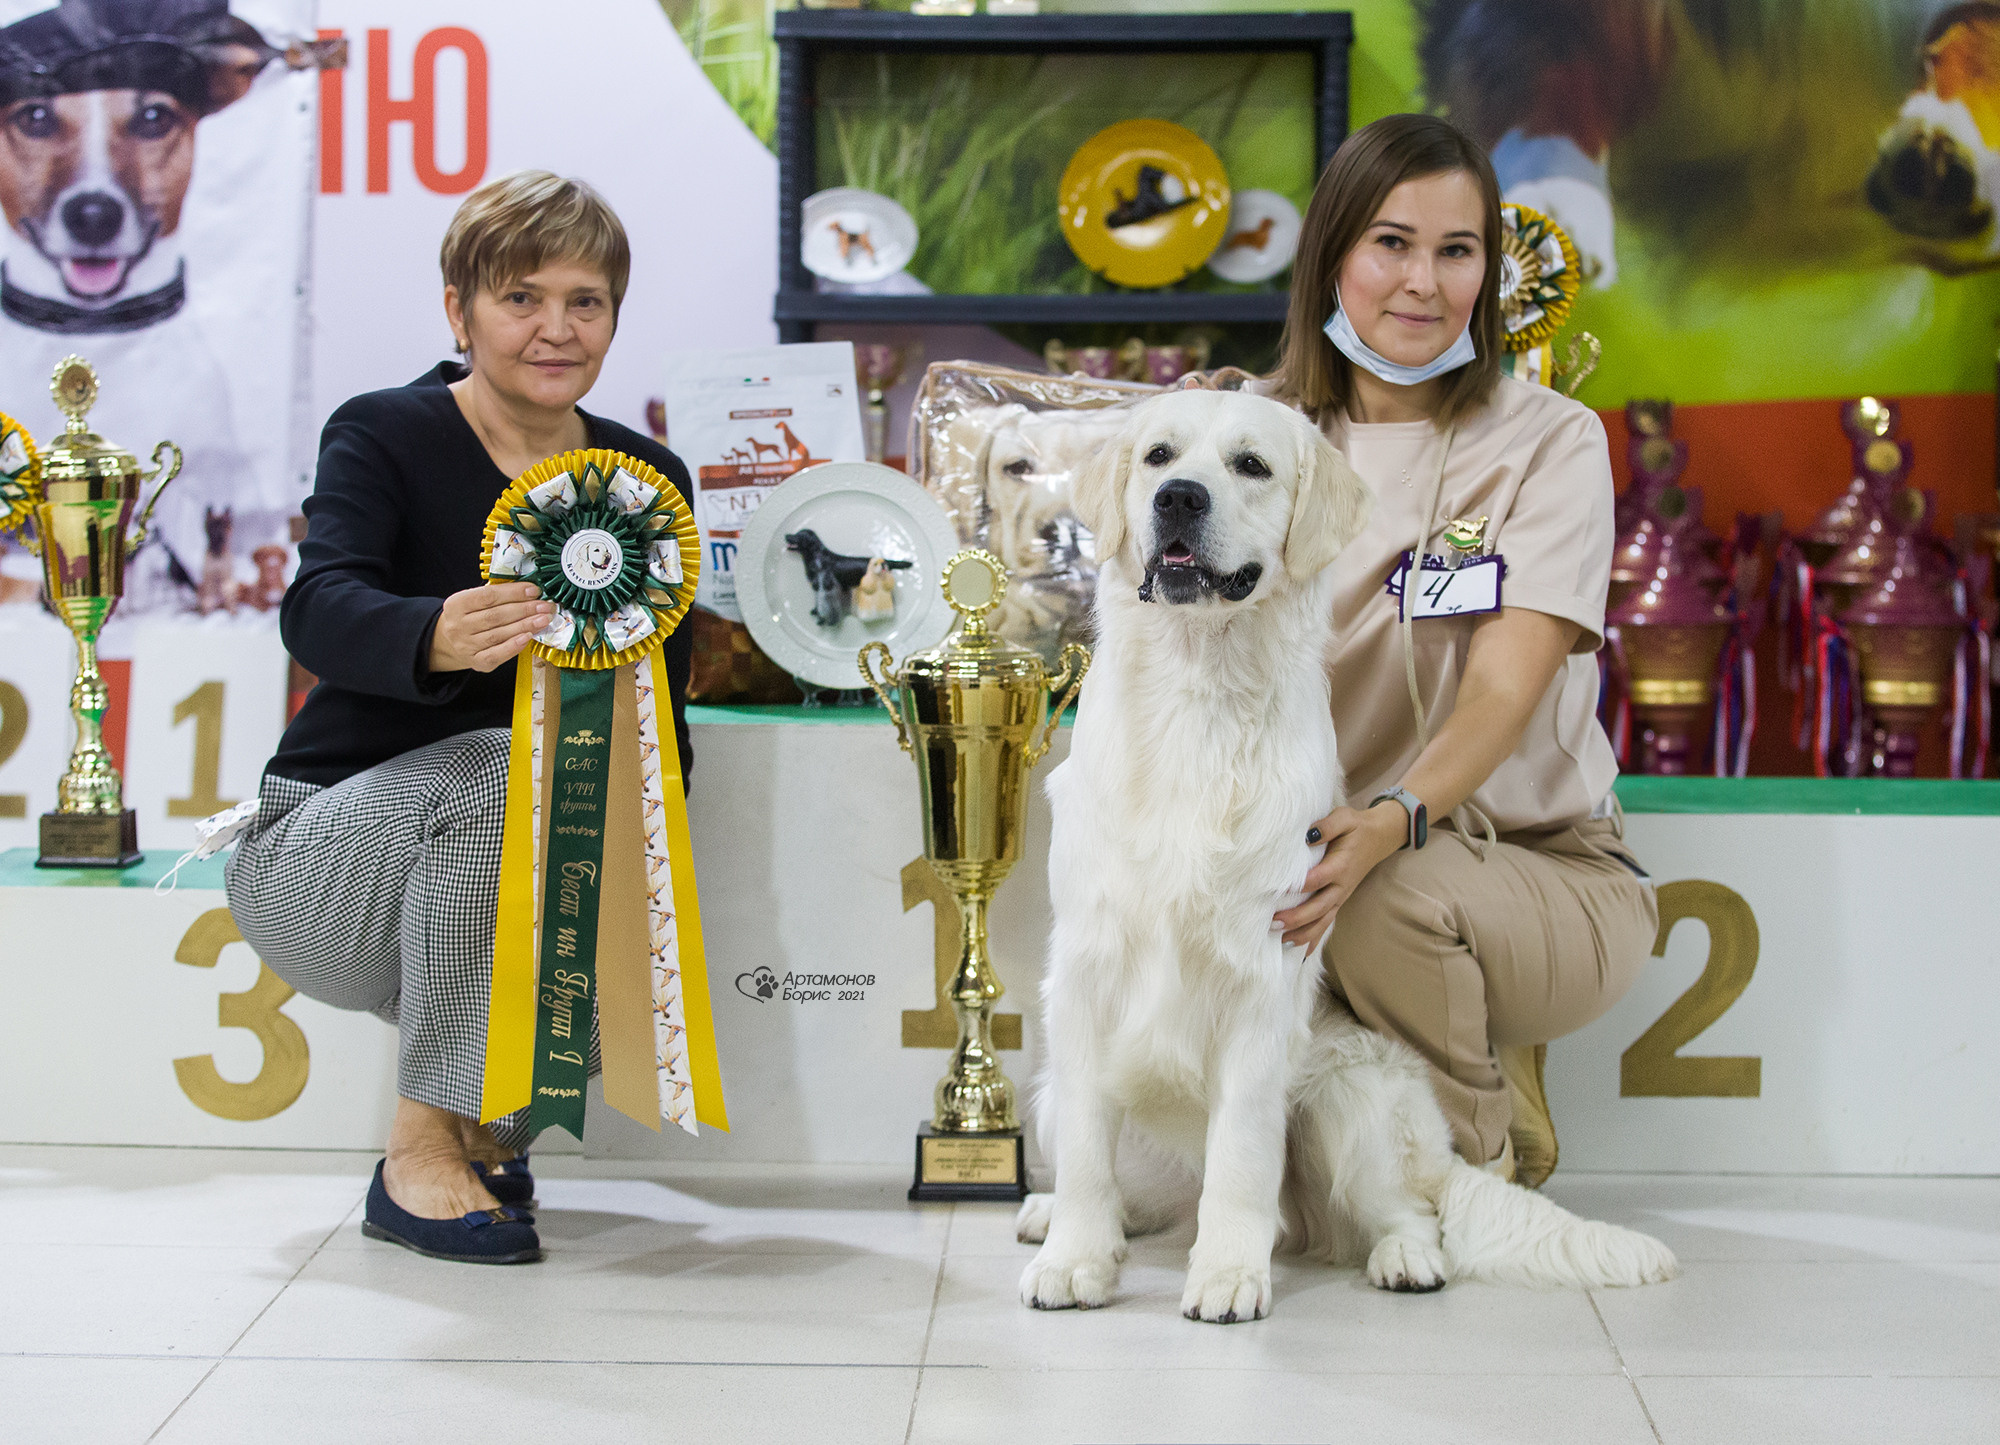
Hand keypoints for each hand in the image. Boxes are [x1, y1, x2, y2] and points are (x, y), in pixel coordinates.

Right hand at [427, 582, 551, 673]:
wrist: (450, 642)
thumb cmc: (470, 617)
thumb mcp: (474, 601)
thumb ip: (497, 596)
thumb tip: (530, 592)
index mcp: (456, 604)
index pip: (487, 596)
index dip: (513, 593)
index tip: (534, 590)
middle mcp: (458, 626)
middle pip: (495, 616)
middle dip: (524, 610)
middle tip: (545, 606)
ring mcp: (466, 645)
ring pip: (498, 634)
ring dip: (525, 626)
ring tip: (543, 619)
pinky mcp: (476, 662)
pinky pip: (497, 654)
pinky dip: (513, 646)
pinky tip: (528, 637)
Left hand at [1275, 800, 1410, 950]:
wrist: (1380, 837)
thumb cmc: (1357, 827)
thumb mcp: (1344, 817)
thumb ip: (1327, 826)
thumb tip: (1308, 836)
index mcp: (1341, 865)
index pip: (1318, 879)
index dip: (1298, 886)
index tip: (1276, 892)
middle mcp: (1341, 885)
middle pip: (1319, 907)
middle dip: (1297, 918)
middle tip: (1274, 924)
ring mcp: (1341, 896)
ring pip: (1323, 920)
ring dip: (1304, 933)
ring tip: (1282, 941)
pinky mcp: (1339, 900)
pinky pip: (1327, 922)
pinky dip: (1315, 938)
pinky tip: (1302, 954)